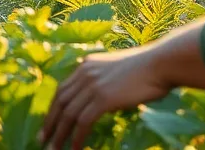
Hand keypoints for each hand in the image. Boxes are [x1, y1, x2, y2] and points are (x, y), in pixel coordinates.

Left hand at [41, 47, 171, 149]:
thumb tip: (100, 100)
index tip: (48, 123)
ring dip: (59, 135)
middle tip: (43, 140)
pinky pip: (83, 122)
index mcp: (86, 65)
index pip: (62, 89)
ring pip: (68, 114)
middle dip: (50, 123)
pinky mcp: (103, 98)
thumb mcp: (117, 70)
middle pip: (60, 102)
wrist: (161, 63)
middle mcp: (85, 73)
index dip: (53, 109)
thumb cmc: (147, 69)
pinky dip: (77, 138)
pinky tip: (75, 149)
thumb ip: (104, 80)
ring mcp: (93, 85)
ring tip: (54, 149)